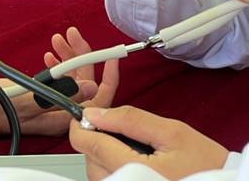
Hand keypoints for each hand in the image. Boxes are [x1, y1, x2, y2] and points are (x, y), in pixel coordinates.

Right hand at [0, 27, 117, 137]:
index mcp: (62, 119)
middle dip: (81, 57)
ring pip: (70, 80)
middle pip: (84, 84)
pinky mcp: (39, 97)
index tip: (111, 55)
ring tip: (59, 40)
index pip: (97, 99)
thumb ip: (61, 92)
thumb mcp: (28, 97)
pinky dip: (56, 65)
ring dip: (68, 58)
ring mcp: (50, 105)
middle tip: (72, 35)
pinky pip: (57, 81)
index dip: (107, 77)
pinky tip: (49, 55)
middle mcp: (59, 113)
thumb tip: (90, 86)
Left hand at [69, 105, 227, 180]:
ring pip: (97, 172)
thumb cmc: (204, 164)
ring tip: (129, 144)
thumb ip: (129, 120)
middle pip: (89, 159)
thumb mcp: (172, 132)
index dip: (81, 124)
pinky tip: (131, 158)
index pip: (88, 145)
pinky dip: (113, 166)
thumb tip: (95, 113)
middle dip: (96, 138)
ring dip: (104, 154)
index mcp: (134, 172)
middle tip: (115, 126)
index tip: (85, 114)